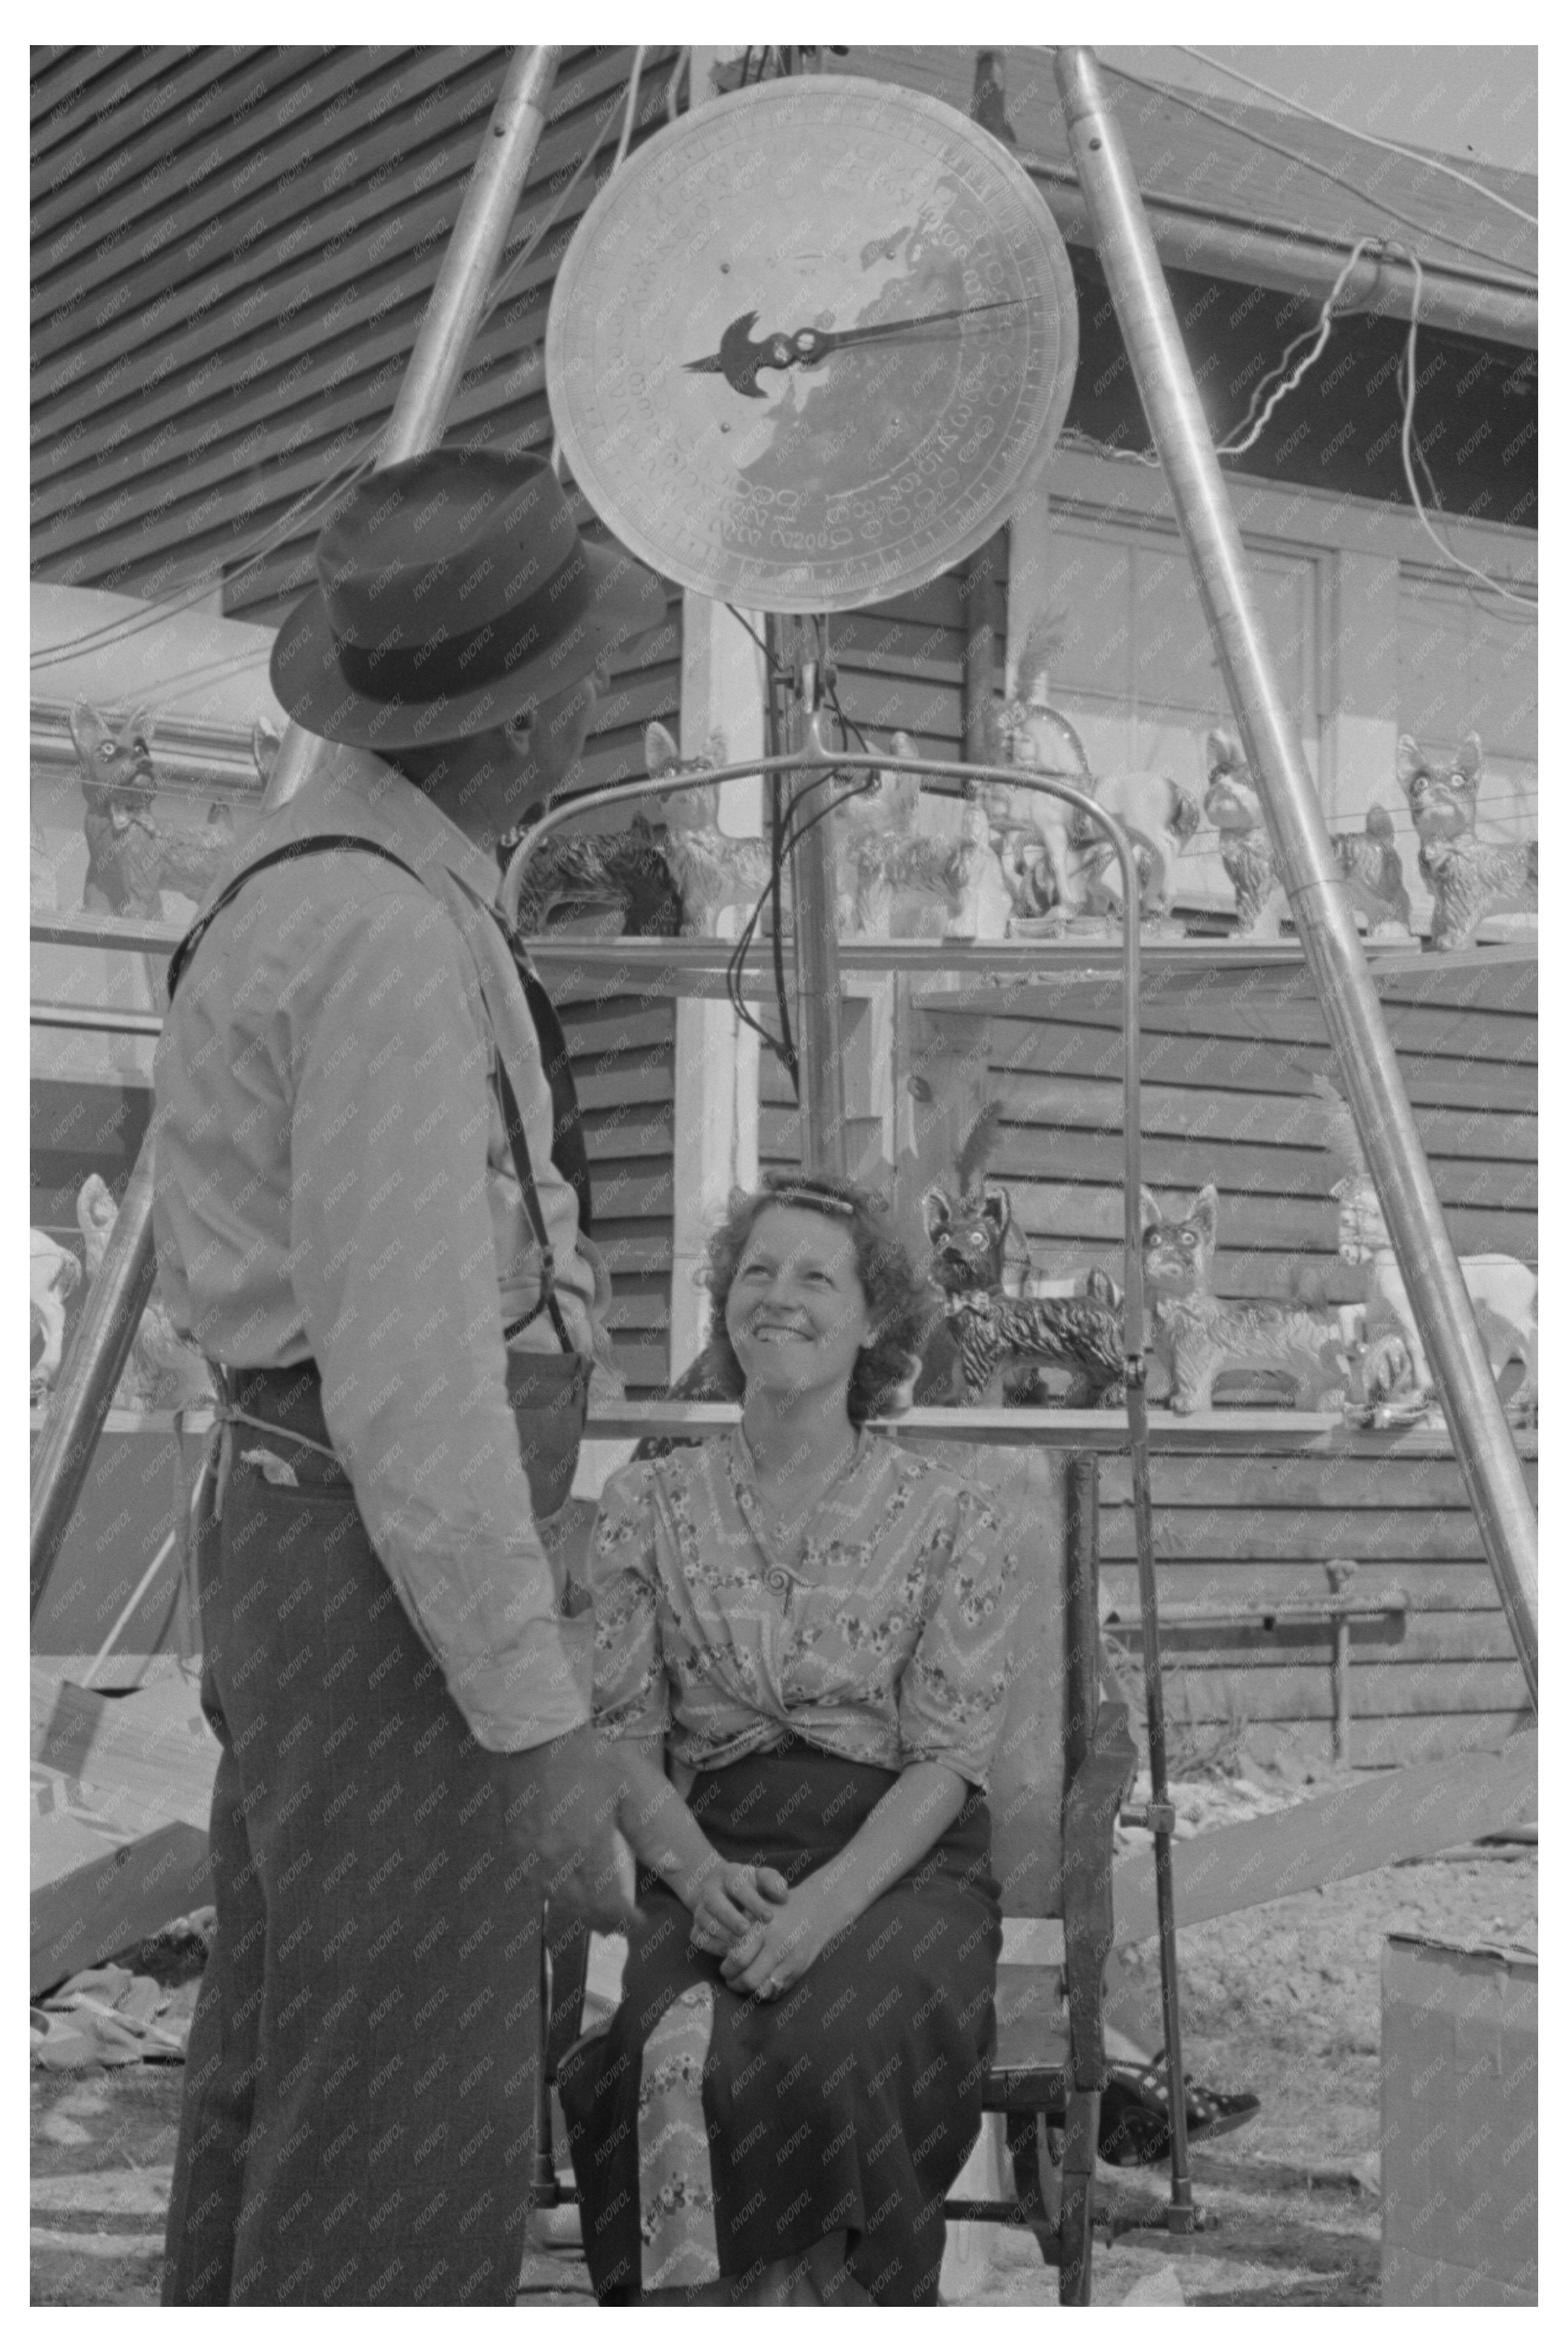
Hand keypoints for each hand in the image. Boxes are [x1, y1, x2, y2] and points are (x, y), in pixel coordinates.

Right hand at [498, 1724, 639, 1934]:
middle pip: (580, 1909)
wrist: (540, 1737)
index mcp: (588, 1849)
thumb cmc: (588, 1759)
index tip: (637, 1922)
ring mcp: (532, 1855)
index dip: (624, 1920)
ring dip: (576, 1911)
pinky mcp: (514, 1845)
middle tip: (617, 1924)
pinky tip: (561, 1888)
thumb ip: (650, 1835)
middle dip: (601, 1921)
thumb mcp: (628, 1790)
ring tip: (593, 1913)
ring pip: (555, 1900)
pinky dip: (551, 1892)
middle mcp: (558, 1860)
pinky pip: (533, 1882)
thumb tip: (676, 1866)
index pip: (607, 1905)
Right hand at [686, 1861, 788, 1955]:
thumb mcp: (762, 1878)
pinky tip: (729, 1953)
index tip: (769, 1917)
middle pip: (715, 1902)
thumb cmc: (750, 1886)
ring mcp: (701, 1909)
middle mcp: (711, 1891)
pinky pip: (698, 1937)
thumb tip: (782, 1896)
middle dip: (730, 1917)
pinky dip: (712, 1946)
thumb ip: (773, 1882)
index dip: (753, 1901)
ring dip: (722, 1933)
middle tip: (746, 1930)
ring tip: (740, 1945)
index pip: (738, 1885)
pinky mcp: (696, 1927)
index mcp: (729, 1875)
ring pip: (705, 1921)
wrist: (721, 1891)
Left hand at [719, 1879, 840, 2000]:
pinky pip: (777, 1992)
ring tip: (744, 1984)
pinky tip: (761, 1983)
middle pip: (750, 1979)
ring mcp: (791, 1960)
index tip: (725, 1967)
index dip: (727, 1968)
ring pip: (763, 1990)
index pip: (738, 1958)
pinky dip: (765, 1992)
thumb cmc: (781, 1908)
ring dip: (750, 1992)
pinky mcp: (799, 1971)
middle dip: (736, 1984)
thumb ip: (740, 1930)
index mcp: (764, 1928)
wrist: (817, 1909)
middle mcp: (778, 1945)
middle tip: (731, 1980)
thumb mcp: (758, 1910)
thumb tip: (724, 1955)